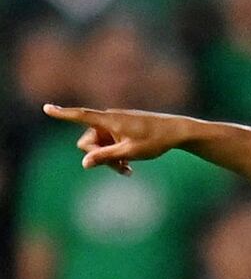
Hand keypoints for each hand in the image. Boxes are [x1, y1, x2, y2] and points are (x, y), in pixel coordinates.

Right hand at [42, 104, 188, 174]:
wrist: (177, 132)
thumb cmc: (155, 140)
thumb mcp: (130, 152)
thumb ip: (105, 157)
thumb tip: (84, 163)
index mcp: (109, 120)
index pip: (80, 116)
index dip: (62, 114)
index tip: (46, 108)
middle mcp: (109, 119)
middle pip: (89, 141)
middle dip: (99, 157)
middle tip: (120, 169)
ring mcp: (116, 124)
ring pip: (100, 145)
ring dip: (109, 158)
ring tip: (127, 170)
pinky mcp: (122, 128)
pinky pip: (110, 143)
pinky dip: (116, 154)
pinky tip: (130, 166)